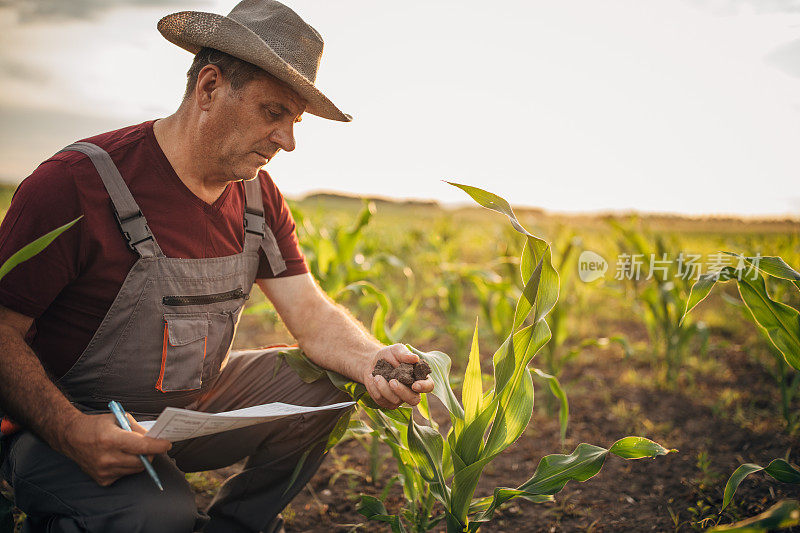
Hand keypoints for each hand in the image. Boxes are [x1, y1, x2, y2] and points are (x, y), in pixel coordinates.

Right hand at [56, 412, 171, 486]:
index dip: (157, 446)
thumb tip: (154, 438)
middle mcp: (107, 458)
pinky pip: (124, 474)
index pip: (141, 446)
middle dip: (151, 453)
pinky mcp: (102, 480)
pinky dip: (128, 466)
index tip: (167, 444)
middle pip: (141, 461)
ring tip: (135, 450)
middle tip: (152, 446)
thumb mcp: (118, 418)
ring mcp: (104, 471)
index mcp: (111, 439)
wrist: (71, 437)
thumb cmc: (96, 425)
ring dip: (140, 461)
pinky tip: (121, 457)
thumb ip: (137, 428)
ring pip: (135, 470)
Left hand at [364, 344, 434, 408]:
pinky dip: (375, 389)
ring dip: (384, 388)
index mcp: (419, 377)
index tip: (414, 385)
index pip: (429, 386)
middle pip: (414, 400)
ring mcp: (399, 398)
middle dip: (402, 392)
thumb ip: (405, 354)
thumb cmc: (388, 356)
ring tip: (377, 376)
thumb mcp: (396, 350)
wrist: (371, 363)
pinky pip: (382, 400)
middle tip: (392, 381)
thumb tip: (415, 358)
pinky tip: (373, 379)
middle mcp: (412, 390)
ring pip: (396, 401)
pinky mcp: (386, 402)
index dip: (424, 387)